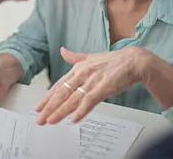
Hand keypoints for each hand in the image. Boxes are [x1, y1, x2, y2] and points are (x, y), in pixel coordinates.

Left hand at [36, 46, 150, 124]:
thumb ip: (74, 57)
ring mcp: (92, 81)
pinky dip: (81, 110)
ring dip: (60, 111)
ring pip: (72, 98)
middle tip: (40, 119)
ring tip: (50, 121)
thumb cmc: (113, 61)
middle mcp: (82, 74)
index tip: (38, 107)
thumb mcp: (90, 57)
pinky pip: (90, 100)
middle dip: (49, 108)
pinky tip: (74, 118)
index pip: (58, 85)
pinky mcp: (103, 87)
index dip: (47, 97)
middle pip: (61, 93)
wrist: (133, 61)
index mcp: (77, 68)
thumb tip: (62, 51)